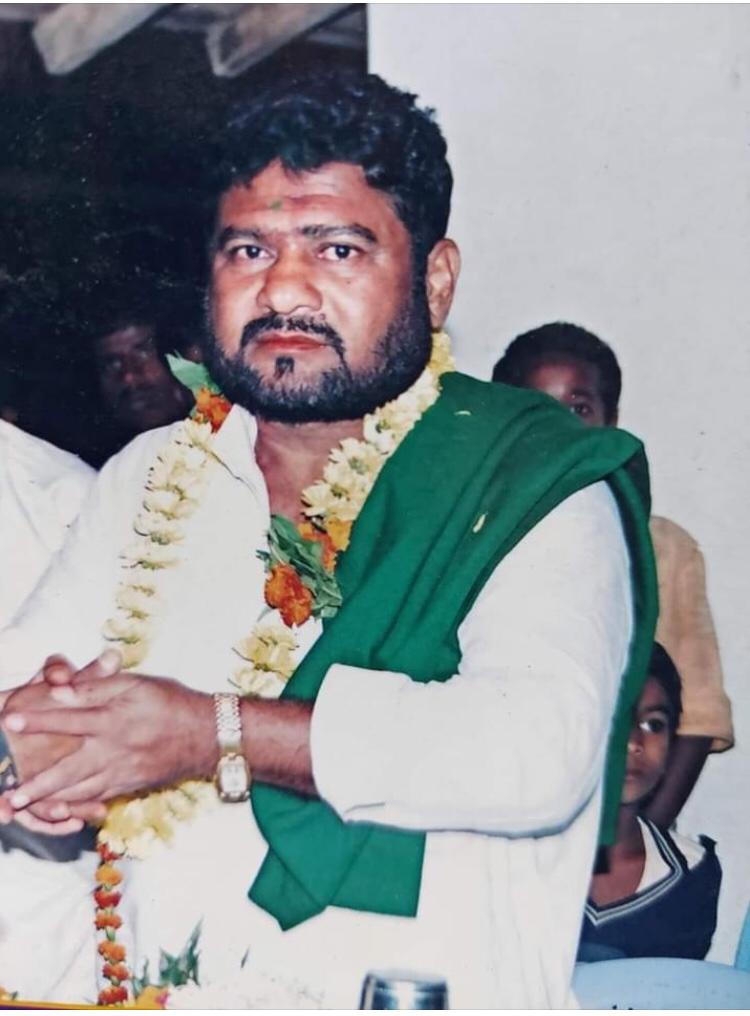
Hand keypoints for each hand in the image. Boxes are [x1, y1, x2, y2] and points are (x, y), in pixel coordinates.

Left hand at [1, 670, 214, 814]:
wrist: (207, 735)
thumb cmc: (171, 702)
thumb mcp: (137, 684)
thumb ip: (97, 686)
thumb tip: (62, 688)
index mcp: (114, 718)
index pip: (68, 717)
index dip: (38, 718)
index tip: (10, 720)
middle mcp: (114, 749)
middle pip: (68, 770)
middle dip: (36, 785)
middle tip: (9, 795)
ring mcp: (121, 772)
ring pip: (79, 792)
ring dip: (49, 801)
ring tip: (24, 806)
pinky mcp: (129, 785)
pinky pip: (98, 800)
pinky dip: (76, 808)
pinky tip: (59, 811)